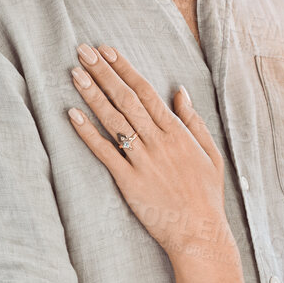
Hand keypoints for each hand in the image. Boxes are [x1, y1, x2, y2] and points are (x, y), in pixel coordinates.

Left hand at [66, 43, 227, 257]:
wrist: (199, 231)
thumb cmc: (206, 194)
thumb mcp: (210, 153)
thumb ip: (193, 121)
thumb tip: (179, 92)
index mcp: (178, 132)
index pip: (147, 92)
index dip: (126, 69)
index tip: (108, 51)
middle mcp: (159, 141)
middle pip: (126, 99)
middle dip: (104, 73)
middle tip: (84, 51)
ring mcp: (142, 160)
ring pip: (113, 120)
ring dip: (93, 94)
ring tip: (75, 73)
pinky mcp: (128, 181)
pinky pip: (104, 152)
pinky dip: (87, 132)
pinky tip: (72, 114)